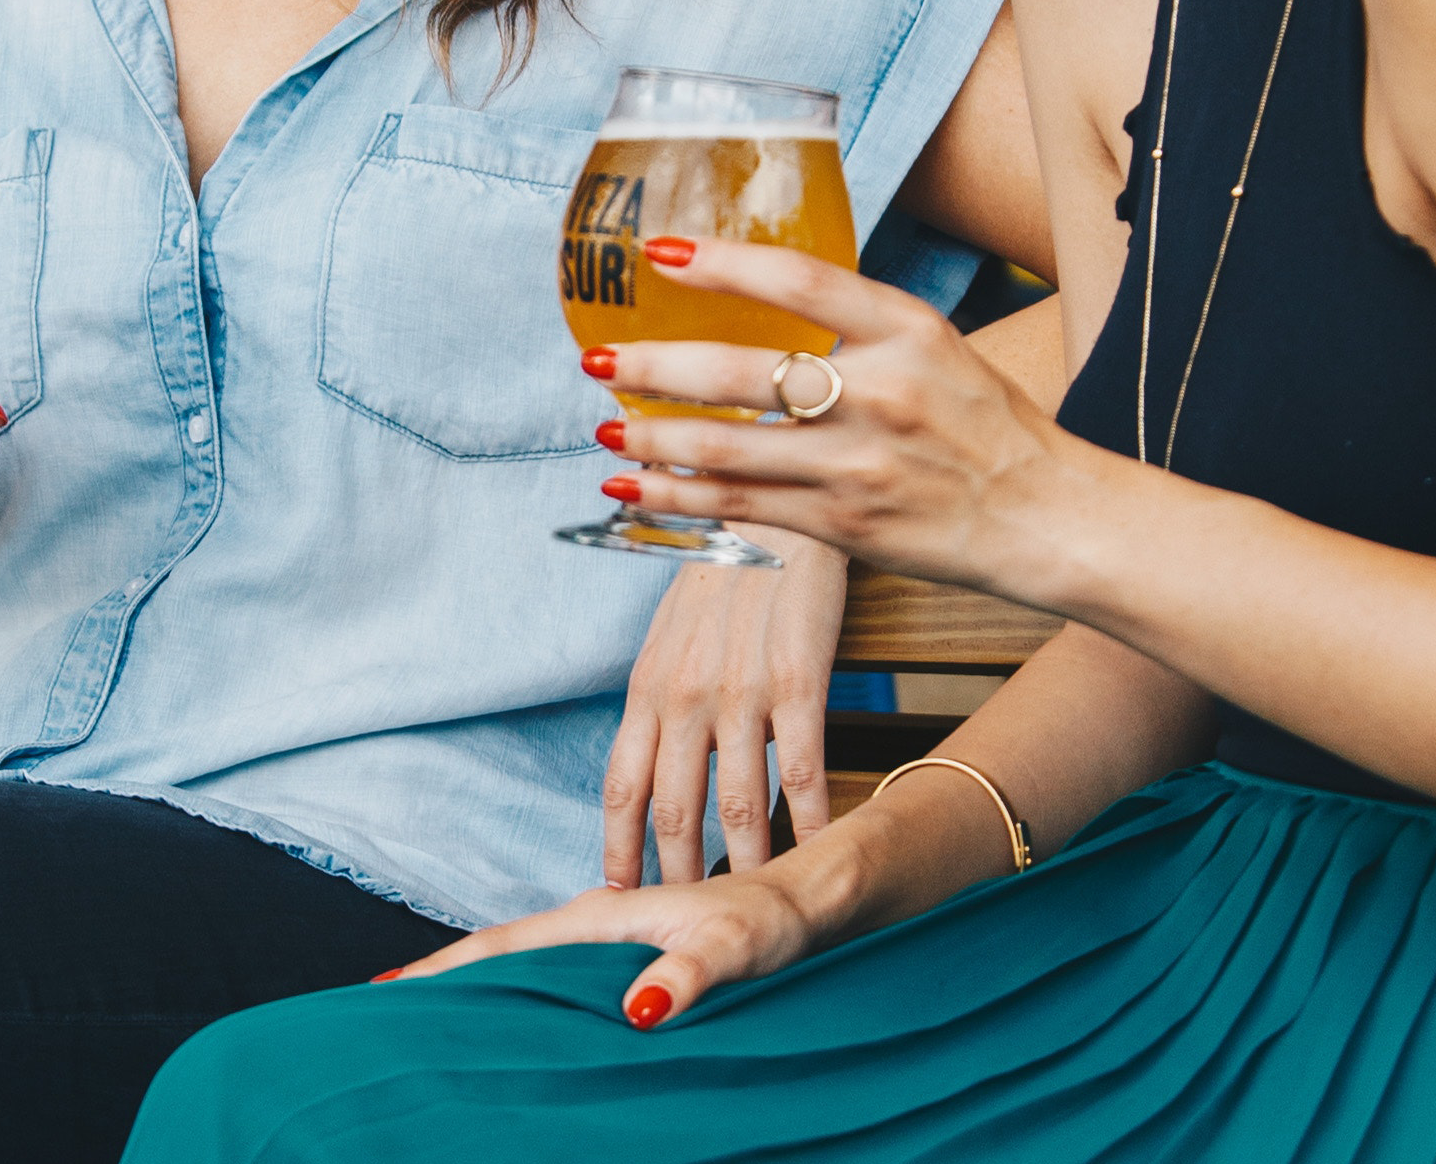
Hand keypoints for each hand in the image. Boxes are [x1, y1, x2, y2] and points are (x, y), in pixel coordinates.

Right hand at [391, 869, 822, 1027]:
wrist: (805, 906)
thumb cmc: (771, 923)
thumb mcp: (733, 950)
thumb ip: (685, 976)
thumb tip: (634, 1014)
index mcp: (600, 917)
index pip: (504, 945)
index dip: (444, 969)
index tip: (383, 989)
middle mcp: (592, 926)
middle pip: (498, 956)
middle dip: (440, 983)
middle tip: (380, 1016)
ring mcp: (605, 945)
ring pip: (523, 969)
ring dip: (478, 994)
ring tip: (426, 1026)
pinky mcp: (622, 964)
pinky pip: (554, 984)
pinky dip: (519, 1001)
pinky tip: (509, 1027)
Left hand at [586, 237, 1098, 602]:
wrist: (1045, 517)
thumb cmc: (987, 425)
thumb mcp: (936, 346)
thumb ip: (858, 325)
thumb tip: (761, 296)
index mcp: (910, 330)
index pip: (800, 282)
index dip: (721, 264)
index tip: (657, 253)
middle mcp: (883, 393)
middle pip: (744, 374)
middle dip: (655, 368)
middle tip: (596, 358)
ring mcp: (861, 463)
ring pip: (728, 450)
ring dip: (652, 440)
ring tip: (605, 428)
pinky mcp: (846, 524)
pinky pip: (741, 507)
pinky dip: (676, 498)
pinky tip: (632, 488)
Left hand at [603, 529, 845, 886]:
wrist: (776, 506)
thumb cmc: (728, 571)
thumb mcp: (674, 631)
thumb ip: (665, 695)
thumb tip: (659, 754)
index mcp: (648, 684)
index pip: (620, 786)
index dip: (618, 848)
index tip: (618, 896)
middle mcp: (684, 695)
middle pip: (673, 810)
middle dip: (676, 878)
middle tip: (684, 930)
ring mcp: (741, 692)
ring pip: (738, 807)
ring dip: (744, 870)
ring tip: (751, 912)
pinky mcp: (798, 682)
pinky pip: (802, 774)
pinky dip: (810, 827)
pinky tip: (817, 859)